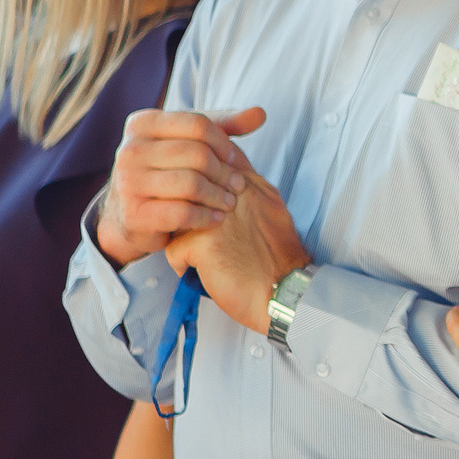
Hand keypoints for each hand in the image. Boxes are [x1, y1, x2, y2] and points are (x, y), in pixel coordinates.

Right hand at [95, 106, 264, 265]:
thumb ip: (224, 125)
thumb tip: (261, 113)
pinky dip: (206, 217)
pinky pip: (182, 213)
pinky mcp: (134, 214)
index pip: (198, 123)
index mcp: (143, 123)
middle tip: (238, 185)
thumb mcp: (190, 142)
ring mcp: (128, 182)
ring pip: (191, 184)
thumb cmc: (168, 171)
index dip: (224, 143)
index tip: (234, 159)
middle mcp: (130, 149)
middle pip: (197, 154)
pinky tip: (217, 219)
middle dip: (225, 172)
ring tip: (230, 202)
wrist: (130, 217)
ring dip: (219, 196)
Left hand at [161, 169, 308, 337]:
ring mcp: (217, 216)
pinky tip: (201, 271)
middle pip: (189, 188)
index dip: (202, 185)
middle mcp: (234, 195)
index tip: (206, 206)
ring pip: (176, 215)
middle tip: (200, 233)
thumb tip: (225, 186)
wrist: (286, 293)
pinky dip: (182, 265)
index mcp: (252, 185)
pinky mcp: (202, 242)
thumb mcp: (274, 211)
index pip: (212, 164)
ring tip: (200, 252)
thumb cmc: (280, 261)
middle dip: (187, 209)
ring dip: (183, 235)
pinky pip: (172, 248)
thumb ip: (250, 193)